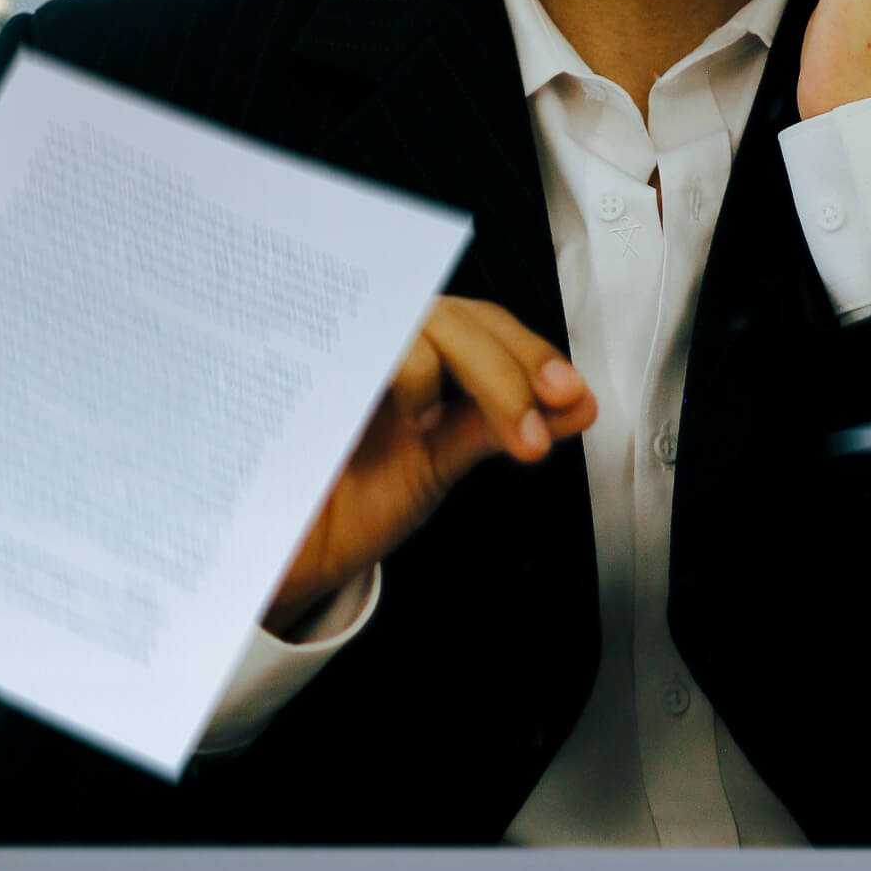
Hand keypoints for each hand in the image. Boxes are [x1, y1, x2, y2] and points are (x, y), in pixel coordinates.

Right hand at [265, 297, 595, 635]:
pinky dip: (377, 374)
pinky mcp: (293, 381)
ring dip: (436, 370)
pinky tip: (399, 416)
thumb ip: (502, 426)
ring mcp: (335, 354)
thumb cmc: (363, 496)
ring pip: (398, 325)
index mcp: (418, 348)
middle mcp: (379, 338)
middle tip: (528, 432)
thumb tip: (581, 406)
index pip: (480, 319)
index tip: (568, 394)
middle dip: (500, 370)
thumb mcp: (441, 460)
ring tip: (442, 430)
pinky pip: (333, 355)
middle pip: (446, 316)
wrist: (289, 553)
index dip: (527, 351)